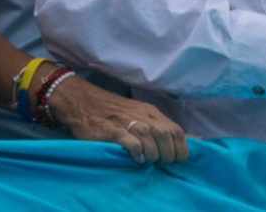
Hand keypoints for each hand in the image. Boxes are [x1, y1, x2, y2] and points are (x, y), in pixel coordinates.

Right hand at [48, 76, 188, 164]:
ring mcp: (127, 122)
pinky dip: (137, 151)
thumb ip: (154, 125)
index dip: (181, 147)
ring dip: (153, 154)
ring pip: (150, 138)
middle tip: (163, 163)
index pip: (176, 130)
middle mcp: (143, 116)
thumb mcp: (139, 113)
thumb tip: (171, 144)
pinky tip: (137, 159)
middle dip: (169, 153)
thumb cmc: (114, 111)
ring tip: (149, 161)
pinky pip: (129, 141)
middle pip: (166, 135)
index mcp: (151, 112)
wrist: (84, 102)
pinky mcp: (111, 130)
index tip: (178, 159)